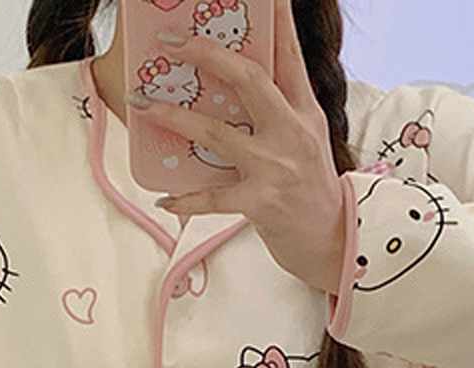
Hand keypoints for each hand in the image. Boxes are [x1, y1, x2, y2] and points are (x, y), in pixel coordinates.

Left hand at [131, 0, 346, 293]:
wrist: (332, 239)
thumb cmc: (310, 186)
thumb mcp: (305, 137)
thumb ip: (278, 107)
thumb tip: (236, 77)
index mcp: (304, 109)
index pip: (287, 53)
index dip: (275, 18)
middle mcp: (291, 131)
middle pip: (247, 78)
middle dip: (205, 54)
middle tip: (171, 41)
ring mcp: (275, 167)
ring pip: (216, 132)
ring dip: (173, 115)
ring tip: (142, 103)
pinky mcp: (261, 203)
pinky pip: (212, 197)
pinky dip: (185, 200)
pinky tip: (164, 198)